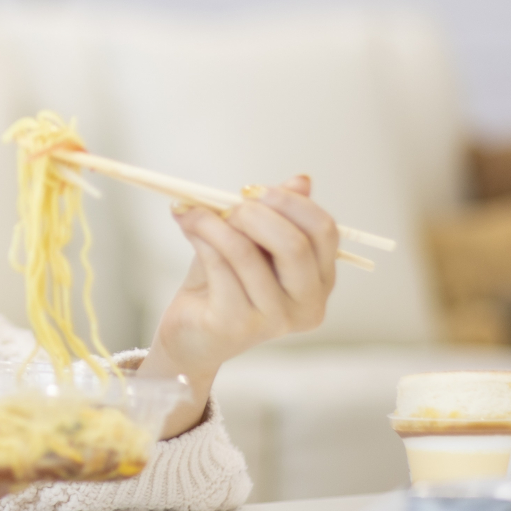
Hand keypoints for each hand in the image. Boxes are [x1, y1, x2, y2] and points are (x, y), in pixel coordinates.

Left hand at [141, 176, 338, 436]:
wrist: (191, 330)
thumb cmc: (224, 282)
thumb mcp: (252, 241)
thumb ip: (276, 213)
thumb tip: (302, 180)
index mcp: (321, 280)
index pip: (324, 231)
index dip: (290, 202)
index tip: (253, 189)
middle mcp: (307, 304)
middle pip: (293, 244)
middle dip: (253, 213)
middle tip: (225, 204)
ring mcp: (274, 320)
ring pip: (246, 252)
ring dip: (213, 223)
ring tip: (191, 213)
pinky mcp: (237, 325)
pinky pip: (219, 266)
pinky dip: (200, 238)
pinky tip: (187, 228)